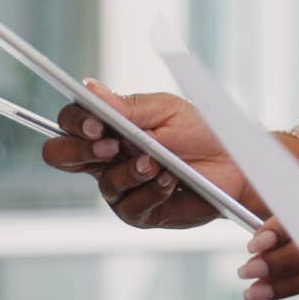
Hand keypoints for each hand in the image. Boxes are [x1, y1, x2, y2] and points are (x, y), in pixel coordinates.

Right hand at [40, 80, 248, 228]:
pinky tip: (170, 181)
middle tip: (113, 145)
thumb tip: (89, 88)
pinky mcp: (138, 211)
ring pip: (104, 182)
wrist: (236, 165)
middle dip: (82, 150)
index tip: (95, 123)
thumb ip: (128, 107)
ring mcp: (120, 187)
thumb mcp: (168, 111)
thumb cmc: (203, 133)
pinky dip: (151, 191)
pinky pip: (130, 206)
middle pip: (62, 156)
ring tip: (157, 162)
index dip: (74, 123)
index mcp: (110, 128)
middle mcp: (107, 158)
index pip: (70, 123)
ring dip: (132, 170)